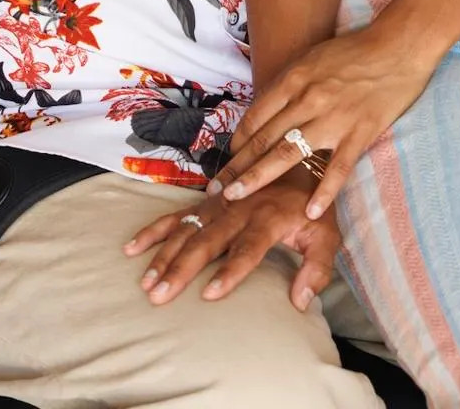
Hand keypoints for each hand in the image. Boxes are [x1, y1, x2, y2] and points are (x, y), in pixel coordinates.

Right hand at [124, 170, 338, 309]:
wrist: (299, 156)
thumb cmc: (312, 206)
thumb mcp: (327, 235)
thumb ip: (318, 269)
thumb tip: (300, 302)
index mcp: (269, 218)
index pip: (248, 249)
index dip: (230, 271)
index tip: (209, 294)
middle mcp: (239, 209)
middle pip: (208, 241)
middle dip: (182, 269)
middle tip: (159, 295)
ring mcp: (220, 203)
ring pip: (187, 230)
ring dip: (165, 255)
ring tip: (146, 282)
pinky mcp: (207, 201)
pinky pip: (177, 215)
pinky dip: (154, 230)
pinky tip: (132, 247)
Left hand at [209, 23, 433, 216]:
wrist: (399, 46)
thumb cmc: (356, 50)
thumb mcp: (314, 57)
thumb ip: (292, 83)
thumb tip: (268, 109)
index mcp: (296, 78)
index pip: (257, 116)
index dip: (238, 142)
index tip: (226, 161)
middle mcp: (309, 99)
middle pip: (264, 138)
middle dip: (237, 166)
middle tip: (216, 190)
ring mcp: (334, 118)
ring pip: (288, 153)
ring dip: (258, 178)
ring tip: (237, 199)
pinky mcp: (360, 133)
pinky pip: (338, 169)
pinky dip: (323, 193)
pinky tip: (310, 213)